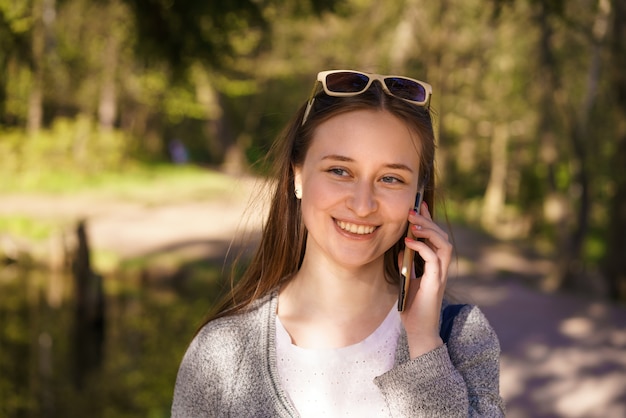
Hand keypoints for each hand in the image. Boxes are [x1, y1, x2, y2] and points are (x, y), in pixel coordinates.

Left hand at [399, 201, 452, 357]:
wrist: (419, 331)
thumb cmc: (413, 308)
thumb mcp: (406, 280)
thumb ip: (406, 264)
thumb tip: (400, 248)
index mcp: (436, 266)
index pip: (436, 237)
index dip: (429, 220)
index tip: (419, 205)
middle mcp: (442, 268)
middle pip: (443, 237)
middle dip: (428, 221)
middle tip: (412, 210)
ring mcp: (441, 275)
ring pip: (444, 245)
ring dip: (429, 231)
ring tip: (413, 222)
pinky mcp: (436, 283)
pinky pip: (433, 259)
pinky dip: (422, 247)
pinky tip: (408, 241)